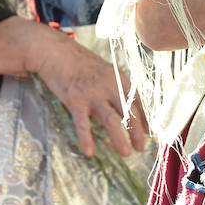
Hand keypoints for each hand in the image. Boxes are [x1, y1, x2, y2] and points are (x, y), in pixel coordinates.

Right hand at [27, 26, 147, 157]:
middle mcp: (109, 85)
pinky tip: (89, 152)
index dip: (145, 118)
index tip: (148, 132)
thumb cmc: (79, 63)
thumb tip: (125, 104)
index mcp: (118, 78)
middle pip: (129, 112)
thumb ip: (114, 86)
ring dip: (120, 139)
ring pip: (111, 120)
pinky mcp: (75, 99)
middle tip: (140, 148)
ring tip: (126, 154)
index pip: (137, 101)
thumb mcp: (104, 70)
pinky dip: (86, 138)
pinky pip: (83, 123)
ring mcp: (92, 93)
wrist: (55, 51)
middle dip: (137, 133)